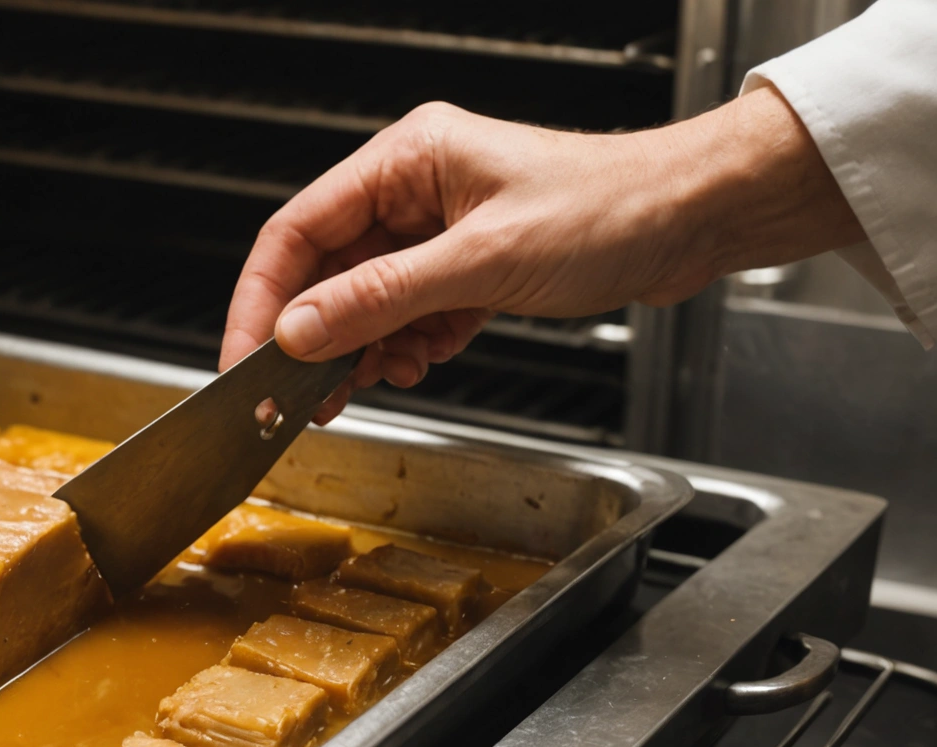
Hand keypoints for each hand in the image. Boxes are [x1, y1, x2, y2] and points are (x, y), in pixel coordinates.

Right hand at [222, 87, 864, 423]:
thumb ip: (381, 298)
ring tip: (363, 388)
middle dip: (313, 338)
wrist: (692, 220)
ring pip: (365, 300)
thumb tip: (300, 330)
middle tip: (295, 397)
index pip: (296, 231)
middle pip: (326, 272)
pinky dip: (404, 347)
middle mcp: (415, 189)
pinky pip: (407, 314)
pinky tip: (418, 364)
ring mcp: (440, 231)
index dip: (262, 301)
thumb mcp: (481, 263)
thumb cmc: (611, 209)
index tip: (244, 360)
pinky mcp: (467, 267)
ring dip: (361, 350)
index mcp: (406, 159)